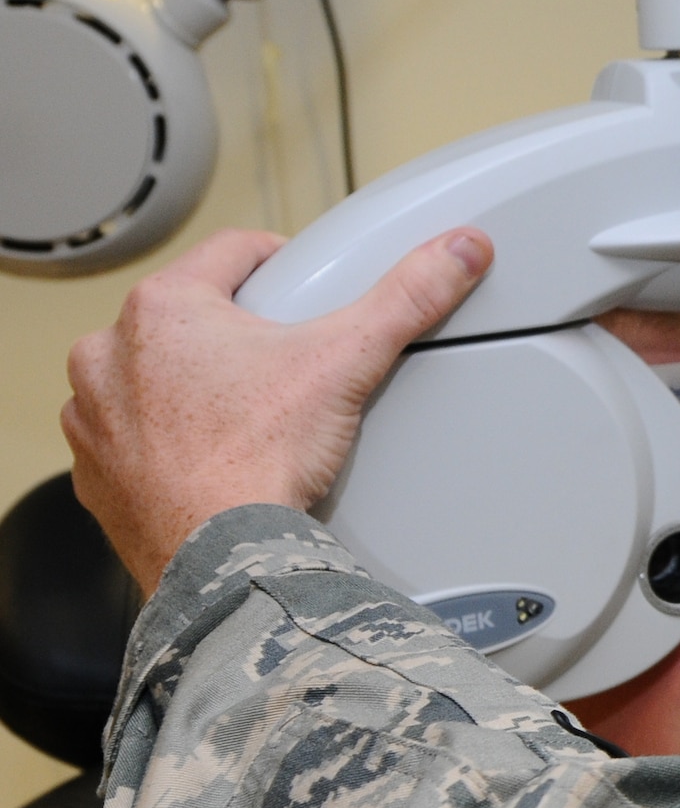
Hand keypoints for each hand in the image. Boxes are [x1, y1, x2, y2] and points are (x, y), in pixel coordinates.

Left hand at [63, 227, 494, 594]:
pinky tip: (209, 457)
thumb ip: (408, 297)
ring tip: (245, 418)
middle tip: (283, 371)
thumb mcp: (347, 362)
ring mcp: (93, 412)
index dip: (281, 265)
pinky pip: (130, 434)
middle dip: (236, 335)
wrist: (215, 556)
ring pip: (151, 373)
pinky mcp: (94, 468)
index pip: (231, 253)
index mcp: (163, 306)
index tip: (301, 290)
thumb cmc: (255, 461)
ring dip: (189, 385)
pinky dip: (165, 440)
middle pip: (190, 316)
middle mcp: (110, 351)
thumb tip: (458, 252)